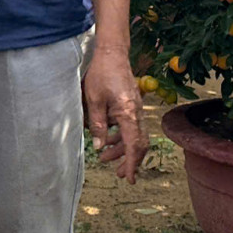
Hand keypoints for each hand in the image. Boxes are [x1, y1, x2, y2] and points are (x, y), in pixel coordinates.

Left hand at [82, 43, 146, 182]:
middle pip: (139, 143)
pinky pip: (131, 125)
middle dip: (130, 160)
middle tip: (120, 174)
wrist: (112, 53)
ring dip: (123, 149)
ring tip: (106, 157)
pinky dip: (122, 136)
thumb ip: (98, 125)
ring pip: (135, 135)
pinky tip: (108, 138)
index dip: (133, 164)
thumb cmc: (101, 74)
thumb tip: (99, 147)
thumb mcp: (94, 100)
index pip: (134, 145)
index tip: (131, 178)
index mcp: (128, 113)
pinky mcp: (132, 104)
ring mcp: (136, 108)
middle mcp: (136, 112)